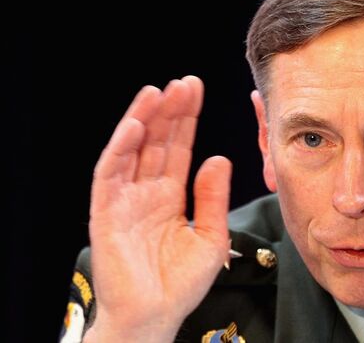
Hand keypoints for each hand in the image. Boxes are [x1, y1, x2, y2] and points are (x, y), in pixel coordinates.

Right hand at [85, 76, 230, 341]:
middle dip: (169, 112)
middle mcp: (145, 193)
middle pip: (156, 143)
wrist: (155, 318)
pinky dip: (120, 149)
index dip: (186, 120)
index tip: (196, 91)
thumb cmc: (180, 285)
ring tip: (158, 91)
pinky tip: (135, 124)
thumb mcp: (211, 237)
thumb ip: (213, 198)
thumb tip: (219, 158)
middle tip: (184, 83)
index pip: (177, 149)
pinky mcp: (106, 214)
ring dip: (143, 120)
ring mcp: (124, 201)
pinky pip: (110, 175)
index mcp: (168, 197)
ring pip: (131, 151)